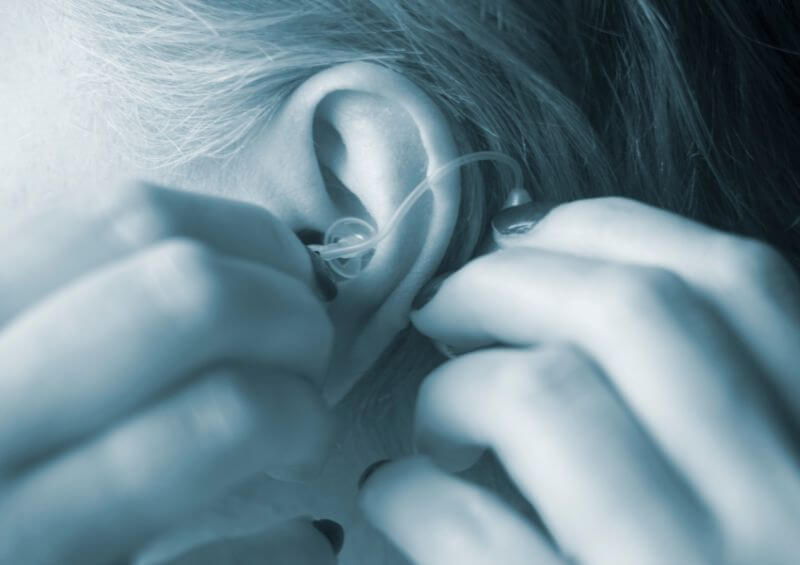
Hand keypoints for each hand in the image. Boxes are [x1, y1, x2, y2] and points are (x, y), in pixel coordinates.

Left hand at [0, 183, 336, 563]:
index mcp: (33, 534)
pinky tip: (184, 264)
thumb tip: (318, 534)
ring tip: (262, 287)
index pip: (220, 420)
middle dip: (290, 312)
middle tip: (304, 347)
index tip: (306, 426)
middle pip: (189, 294)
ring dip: (243, 242)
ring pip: (134, 213)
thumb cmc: (3, 547)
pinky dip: (163, 222)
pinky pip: (75, 202)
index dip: (298, 411)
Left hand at [359, 197, 799, 563]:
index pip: (737, 282)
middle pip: (630, 311)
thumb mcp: (743, 485)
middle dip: (504, 283)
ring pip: (544, 396)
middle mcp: (784, 514)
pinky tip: (397, 496)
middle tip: (443, 309)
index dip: (610, 233)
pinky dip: (408, 492)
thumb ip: (690, 399)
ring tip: (434, 421)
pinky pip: (466, 529)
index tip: (524, 243)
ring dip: (455, 389)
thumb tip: (553, 277)